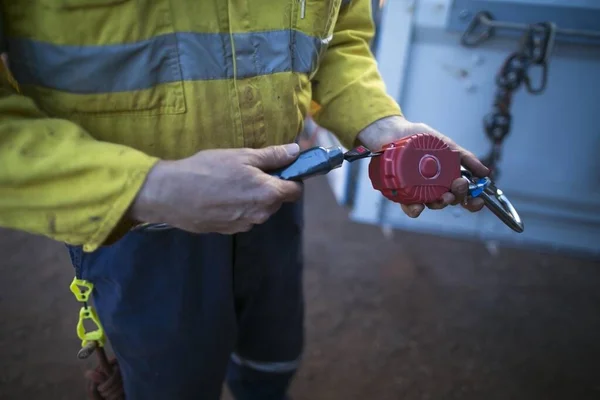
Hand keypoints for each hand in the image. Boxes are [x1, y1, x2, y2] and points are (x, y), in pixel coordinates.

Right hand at [129, 144, 302, 233]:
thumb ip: (272, 156)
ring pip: (259, 210)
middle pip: (277, 200)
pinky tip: (220, 196)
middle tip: (249, 171)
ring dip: (253, 198)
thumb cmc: (207, 170)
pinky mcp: (229, 231)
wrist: (171, 194)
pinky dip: (238, 207)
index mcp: (269, 194)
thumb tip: (296, 151)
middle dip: (270, 187)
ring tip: (230, 183)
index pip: (295, 191)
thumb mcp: (242, 156)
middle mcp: (261, 214)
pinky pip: (243, 217)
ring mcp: (244, 225)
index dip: (292, 178)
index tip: (281, 168)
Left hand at [357, 116, 489, 217]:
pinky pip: (409, 207)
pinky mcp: (401, 193)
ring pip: (432, 205)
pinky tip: (418, 207)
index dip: (473, 201)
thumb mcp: (446, 144)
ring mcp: (418, 191)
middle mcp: (434, 186)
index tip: (479, 201)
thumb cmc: (418, 137)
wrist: (392, 131)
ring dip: (440, 204)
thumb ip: (465, 157)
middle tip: (458, 184)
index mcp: (447, 177)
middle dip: (458, 196)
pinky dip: (415, 210)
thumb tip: (485, 172)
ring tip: (443, 196)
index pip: (463, 195)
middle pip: (451, 200)